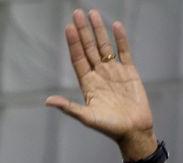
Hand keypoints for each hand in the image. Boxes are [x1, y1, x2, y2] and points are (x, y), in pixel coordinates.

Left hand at [45, 9, 156, 159]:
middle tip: (77, 13)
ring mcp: (114, 72)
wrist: (133, 131)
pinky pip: (124, 51)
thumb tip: (48, 101)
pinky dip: (120, 39)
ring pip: (105, 46)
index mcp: (88, 84)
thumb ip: (68, 107)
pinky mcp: (129, 72)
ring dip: (98, 31)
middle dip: (83, 31)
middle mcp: (99, 75)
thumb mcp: (86, 117)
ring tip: (92, 14)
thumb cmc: (109, 127)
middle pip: (89, 48)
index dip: (73, 44)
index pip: (78, 59)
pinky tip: (115, 25)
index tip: (68, 27)